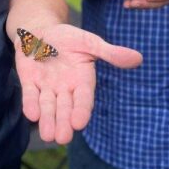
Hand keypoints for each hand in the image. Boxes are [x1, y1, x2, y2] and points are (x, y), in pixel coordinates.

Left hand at [14, 23, 141, 143]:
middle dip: (64, 123)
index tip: (79, 123)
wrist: (40, 30)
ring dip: (48, 120)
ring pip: (48, 106)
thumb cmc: (67, 37)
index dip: (81, 110)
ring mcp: (47, 86)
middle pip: (65, 108)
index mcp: (82, 80)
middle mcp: (65, 88)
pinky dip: (30, 104)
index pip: (83, 98)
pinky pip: (30, 95)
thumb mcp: (89, 42)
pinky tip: (32, 114)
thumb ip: (110, 53)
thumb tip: (138, 58)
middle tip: (63, 138)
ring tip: (48, 136)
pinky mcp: (30, 82)